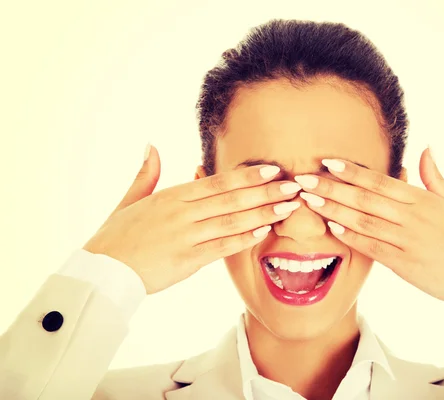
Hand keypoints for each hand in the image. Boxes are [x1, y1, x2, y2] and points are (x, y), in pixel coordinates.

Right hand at [83, 145, 301, 293]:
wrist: (102, 272)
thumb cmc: (116, 236)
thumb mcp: (131, 200)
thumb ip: (146, 173)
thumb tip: (150, 145)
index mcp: (171, 196)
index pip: (217, 181)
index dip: (247, 175)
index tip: (272, 169)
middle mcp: (181, 212)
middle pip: (231, 198)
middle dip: (266, 191)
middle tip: (294, 185)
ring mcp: (185, 236)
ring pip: (232, 220)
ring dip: (263, 213)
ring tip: (288, 207)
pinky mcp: (187, 260)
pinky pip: (222, 246)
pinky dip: (244, 238)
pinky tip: (264, 232)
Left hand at [294, 148, 443, 325]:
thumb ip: (434, 177)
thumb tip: (425, 149)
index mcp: (423, 199)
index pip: (380, 181)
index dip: (352, 171)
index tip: (328, 162)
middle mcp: (412, 217)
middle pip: (365, 198)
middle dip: (332, 187)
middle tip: (304, 178)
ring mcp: (407, 240)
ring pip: (364, 220)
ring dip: (335, 209)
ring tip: (311, 200)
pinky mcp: (404, 264)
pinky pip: (372, 247)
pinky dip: (351, 237)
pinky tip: (332, 227)